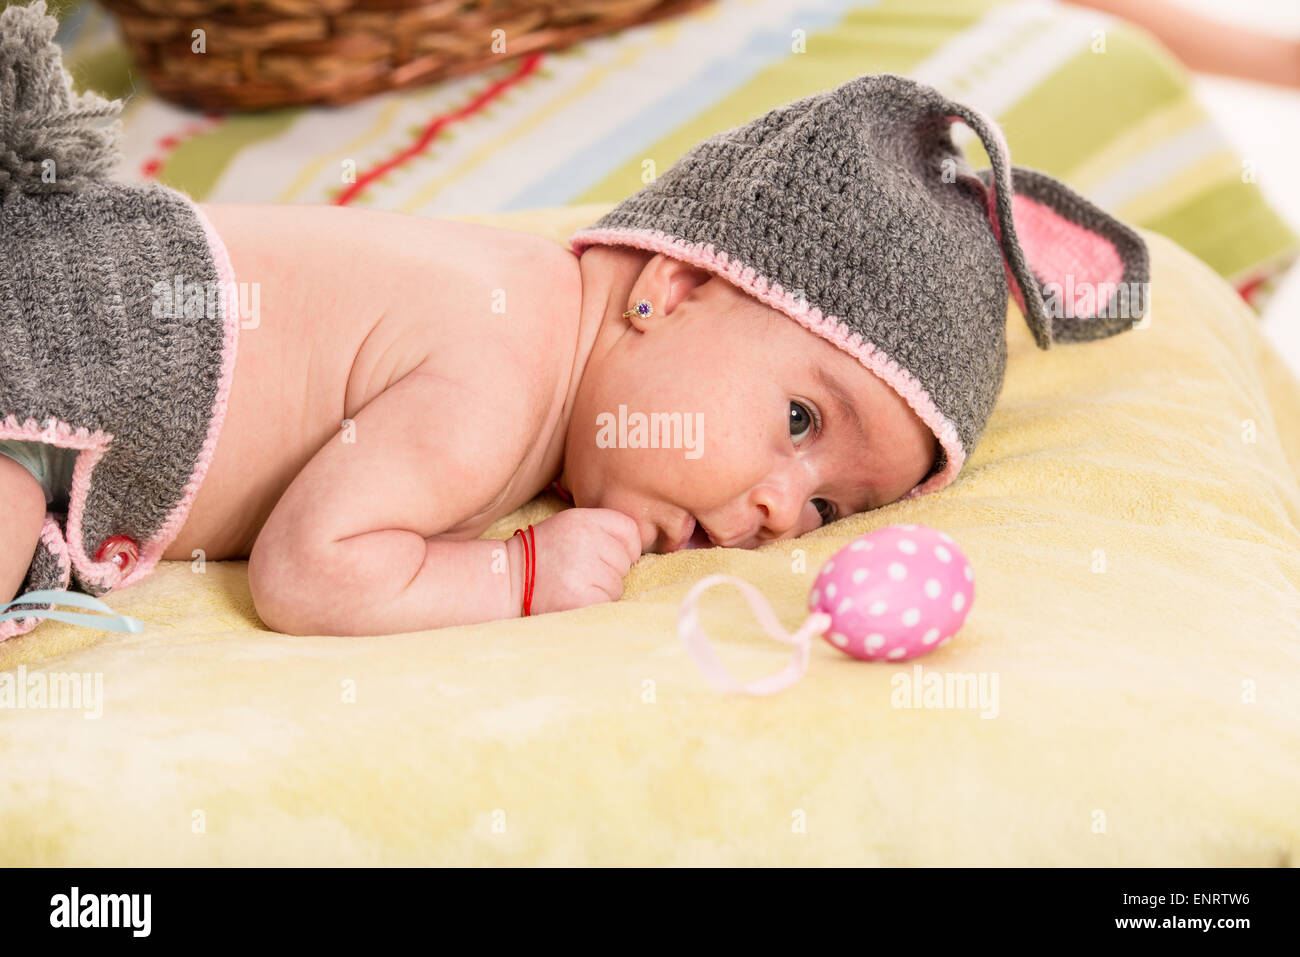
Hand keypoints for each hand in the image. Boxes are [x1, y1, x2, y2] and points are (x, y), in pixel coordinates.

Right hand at [509, 508, 640, 615]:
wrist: (507, 578)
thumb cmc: (543, 553)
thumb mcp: (569, 525)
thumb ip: (601, 529)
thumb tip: (637, 550)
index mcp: (584, 519)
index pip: (630, 530)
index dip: (627, 547)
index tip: (610, 556)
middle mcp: (586, 539)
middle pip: (625, 561)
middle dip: (610, 571)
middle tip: (580, 572)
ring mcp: (584, 569)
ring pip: (618, 584)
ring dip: (602, 590)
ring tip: (574, 584)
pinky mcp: (581, 597)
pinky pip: (609, 602)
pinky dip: (596, 604)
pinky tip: (575, 597)